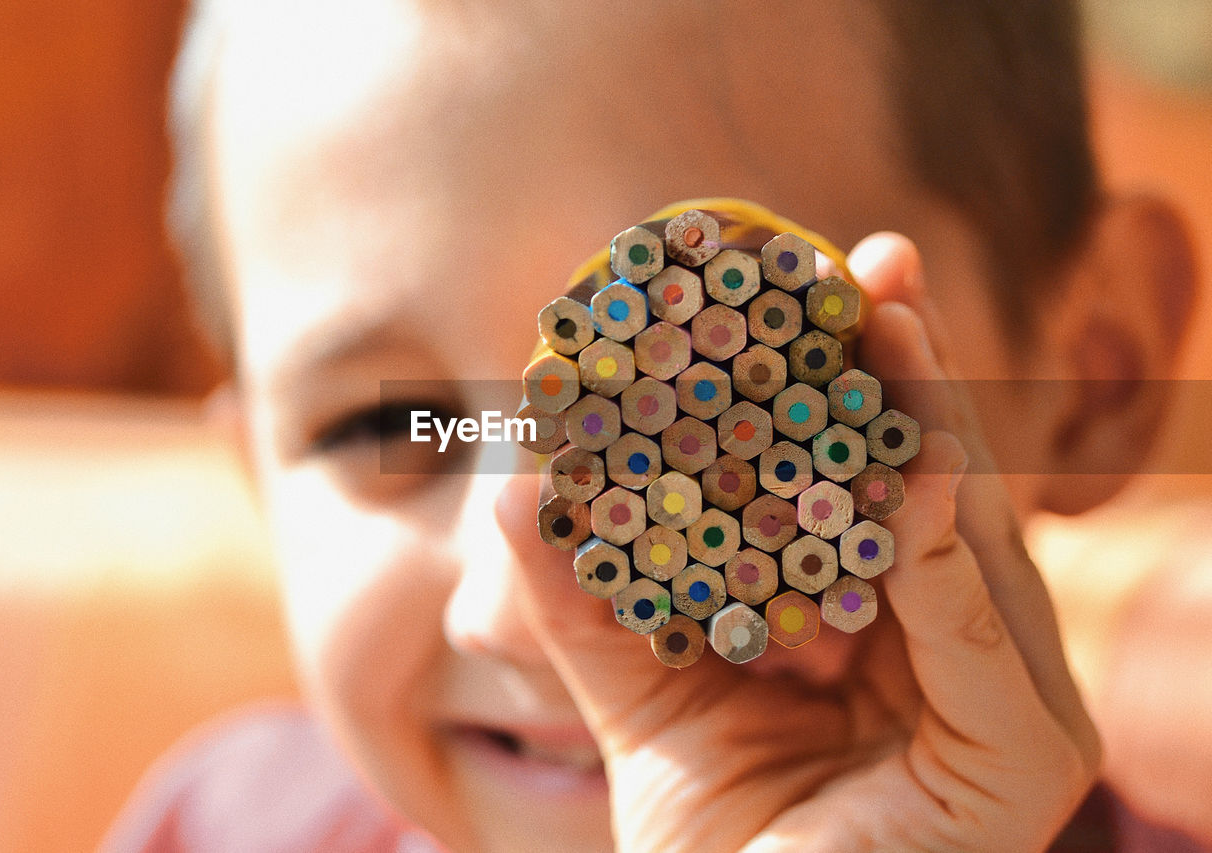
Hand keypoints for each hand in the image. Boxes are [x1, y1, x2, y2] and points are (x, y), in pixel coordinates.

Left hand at [496, 234, 1099, 852]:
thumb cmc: (718, 845)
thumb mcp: (644, 704)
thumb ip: (588, 606)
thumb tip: (515, 492)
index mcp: (893, 625)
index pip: (877, 482)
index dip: (855, 383)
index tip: (820, 280)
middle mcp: (963, 646)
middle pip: (932, 483)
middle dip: (905, 370)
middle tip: (866, 261)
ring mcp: (1010, 697)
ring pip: (966, 534)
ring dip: (927, 424)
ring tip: (882, 320)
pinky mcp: (1026, 755)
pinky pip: (976, 630)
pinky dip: (938, 549)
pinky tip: (908, 470)